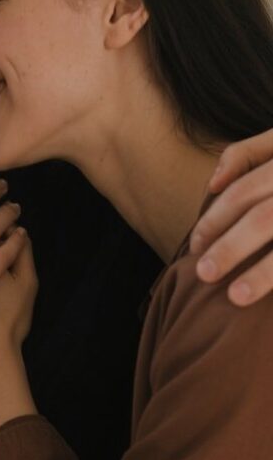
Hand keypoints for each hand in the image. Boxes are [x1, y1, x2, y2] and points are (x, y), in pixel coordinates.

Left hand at [190, 128, 272, 305]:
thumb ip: (246, 153)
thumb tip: (213, 184)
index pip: (242, 194)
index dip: (214, 221)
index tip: (194, 247)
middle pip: (263, 219)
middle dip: (229, 248)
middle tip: (201, 274)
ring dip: (262, 274)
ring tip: (234, 297)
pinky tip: (272, 306)